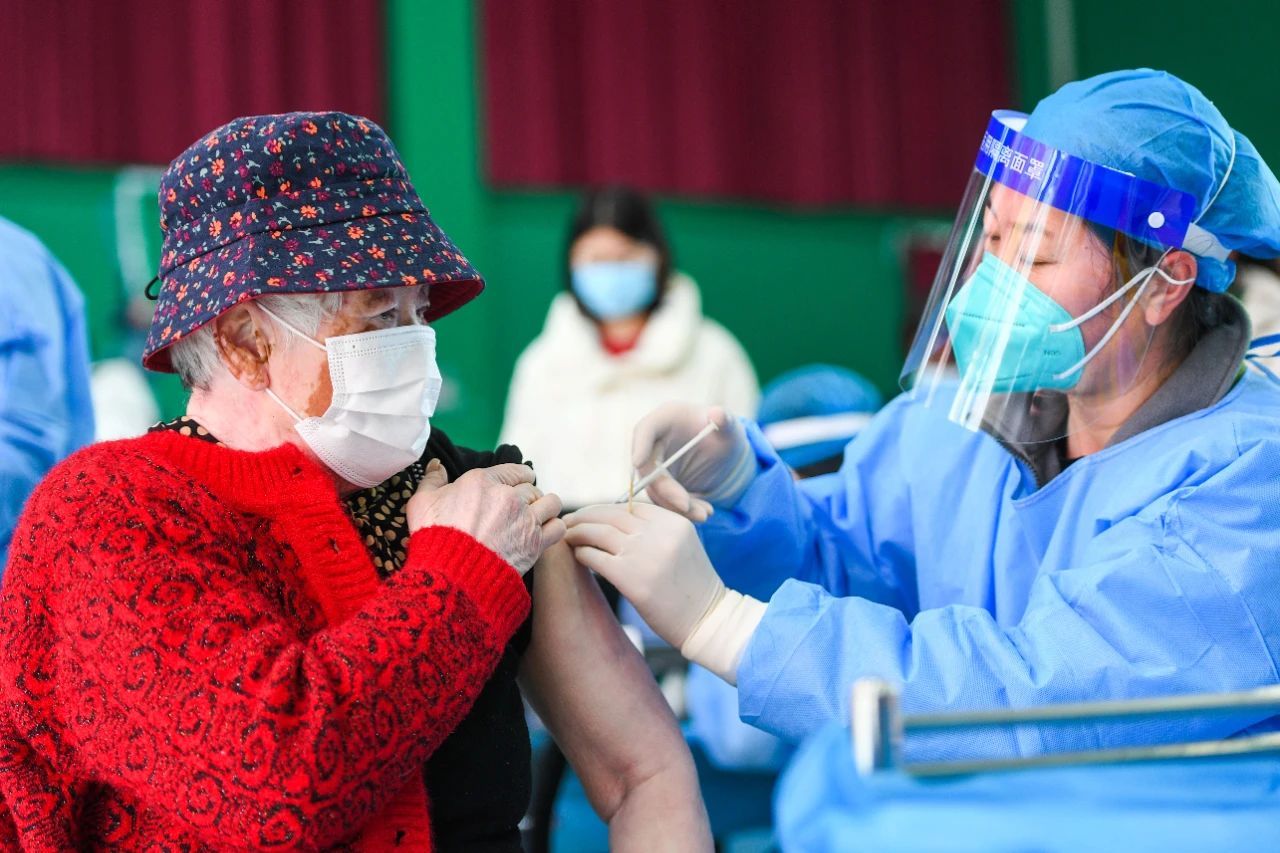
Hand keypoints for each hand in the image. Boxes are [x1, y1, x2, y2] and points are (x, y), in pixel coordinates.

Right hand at [407, 460, 564, 573]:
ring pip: (551, 503)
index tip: (519, 484)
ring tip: (536, 518)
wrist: (451, 576)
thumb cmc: (434, 538)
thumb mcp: (422, 503)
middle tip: (521, 509)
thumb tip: (438, 466)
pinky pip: (558, 526)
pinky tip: (543, 534)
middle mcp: (508, 496)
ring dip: (545, 509)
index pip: (515, 470)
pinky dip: (553, 528)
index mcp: (483, 482)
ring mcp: (525, 519)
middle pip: (532, 488)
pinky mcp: (535, 543)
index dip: (519, 477)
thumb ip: (432, 480)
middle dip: (528, 497)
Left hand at [564, 503, 723, 647]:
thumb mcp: (683, 545)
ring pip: (597, 531)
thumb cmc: (691, 586)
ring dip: (577, 532)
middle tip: (568, 521)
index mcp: (673, 522)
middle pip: (609, 513)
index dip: (605, 509)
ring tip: (566, 536)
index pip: (630, 505)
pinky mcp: (630, 577)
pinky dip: (582, 553)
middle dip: (584, 515)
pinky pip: (594, 556)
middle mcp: (658, 533)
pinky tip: (579, 556)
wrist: (706, 619)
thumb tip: (618, 520)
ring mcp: (643, 554)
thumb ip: (657, 529)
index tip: (590, 515)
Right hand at [631, 403, 753, 521]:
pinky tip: (703, 512)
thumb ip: (726, 420)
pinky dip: (682, 510)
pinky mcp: (662, 484)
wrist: (724, 452)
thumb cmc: (724, 431)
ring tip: (704, 514)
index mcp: (665, 419)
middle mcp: (655, 442)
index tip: (638, 462)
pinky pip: (665, 501)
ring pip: (656, 489)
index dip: (640, 445)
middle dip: (665, 490)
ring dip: (675, 506)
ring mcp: (656, 465)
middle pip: (647, 468)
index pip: (645, 429)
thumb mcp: (730, 426)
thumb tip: (718, 414)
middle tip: (686, 505)